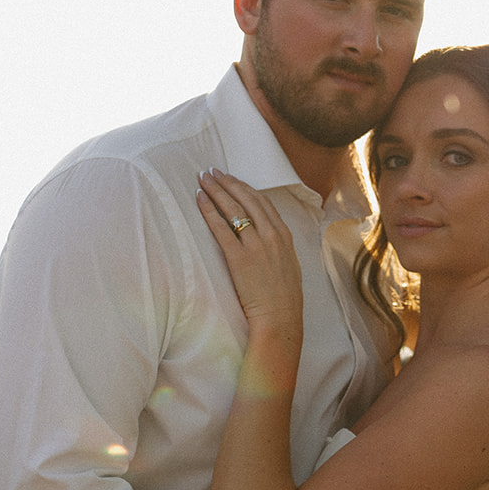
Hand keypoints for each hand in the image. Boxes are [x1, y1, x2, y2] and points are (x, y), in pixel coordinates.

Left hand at [197, 169, 302, 335]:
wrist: (280, 317)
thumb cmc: (284, 296)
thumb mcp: (288, 263)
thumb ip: (278, 244)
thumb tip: (266, 233)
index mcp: (284, 235)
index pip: (262, 202)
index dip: (244, 187)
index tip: (230, 178)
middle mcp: (271, 235)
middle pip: (246, 199)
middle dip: (227, 182)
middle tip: (211, 171)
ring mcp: (255, 246)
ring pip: (233, 209)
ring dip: (216, 190)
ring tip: (202, 179)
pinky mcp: (239, 258)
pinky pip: (221, 228)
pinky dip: (209, 211)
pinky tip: (200, 200)